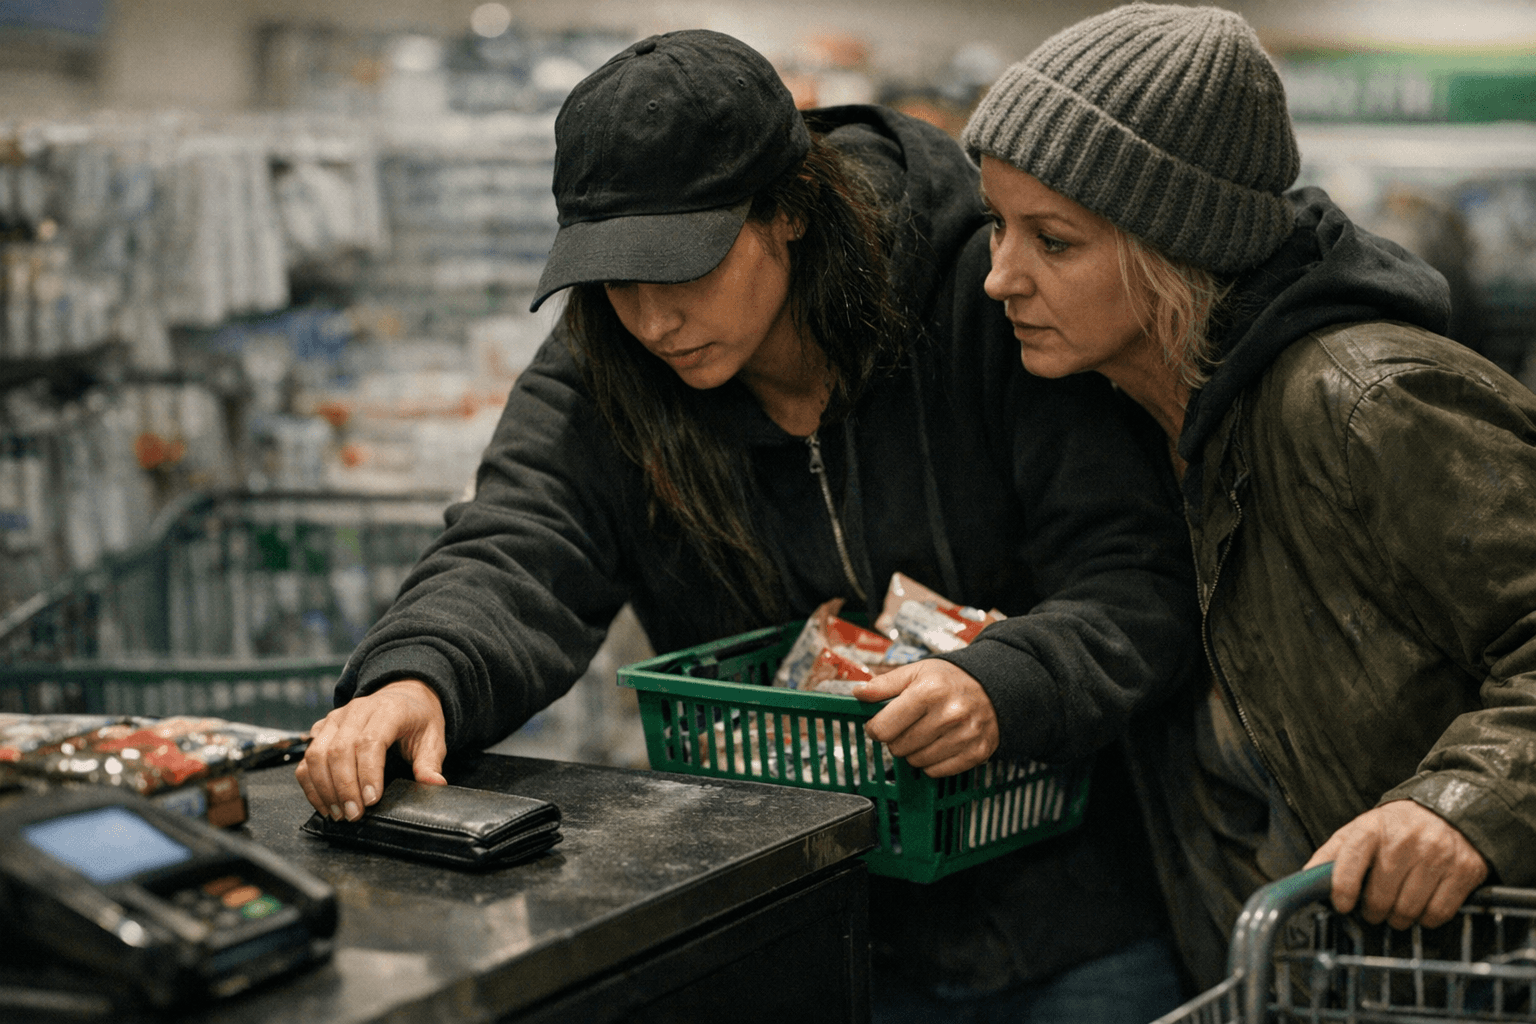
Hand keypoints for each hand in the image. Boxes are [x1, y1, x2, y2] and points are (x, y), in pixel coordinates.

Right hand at [295, 679, 447, 821]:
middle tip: (354, 815)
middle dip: (344, 788)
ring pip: (317, 754)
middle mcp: (356, 711)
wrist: (403, 695)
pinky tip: (325, 803)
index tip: (371, 800)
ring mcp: (335, 719)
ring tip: (339, 814)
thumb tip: (435, 784)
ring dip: (324, 788)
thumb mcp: (433, 737)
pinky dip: (311, 784)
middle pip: (339, 750)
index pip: (369, 742)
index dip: (367, 773)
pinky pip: (307, 757)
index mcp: (387, 710)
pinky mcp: (321, 728)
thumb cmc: (417, 718)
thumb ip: (430, 762)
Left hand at [853, 660, 998, 776]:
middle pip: (898, 747)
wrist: (994, 687)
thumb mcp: (916, 671)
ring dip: (913, 752)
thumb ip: (884, 684)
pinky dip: (931, 763)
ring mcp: (965, 735)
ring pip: (916, 761)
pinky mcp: (976, 753)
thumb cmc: (951, 679)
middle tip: (906, 727)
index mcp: (929, 690)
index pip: (884, 727)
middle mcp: (949, 713)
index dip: (875, 728)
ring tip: (924, 734)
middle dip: (896, 739)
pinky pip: (937, 772)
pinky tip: (937, 745)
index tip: (878, 725)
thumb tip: (858, 693)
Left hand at [1304, 799, 1488, 929]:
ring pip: (1408, 910)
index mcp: (1372, 828)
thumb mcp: (1360, 830)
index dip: (1342, 890)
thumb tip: (1305, 878)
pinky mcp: (1463, 871)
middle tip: (1374, 909)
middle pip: (1380, 897)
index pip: (1349, 862)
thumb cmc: (1396, 826)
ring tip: (1396, 910)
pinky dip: (1426, 919)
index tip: (1342, 905)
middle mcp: (1404, 841)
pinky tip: (1421, 908)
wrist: (1449, 809)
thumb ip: (1332, 854)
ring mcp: (1436, 856)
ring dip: (1399, 919)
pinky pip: (1438, 913)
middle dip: (1373, 911)